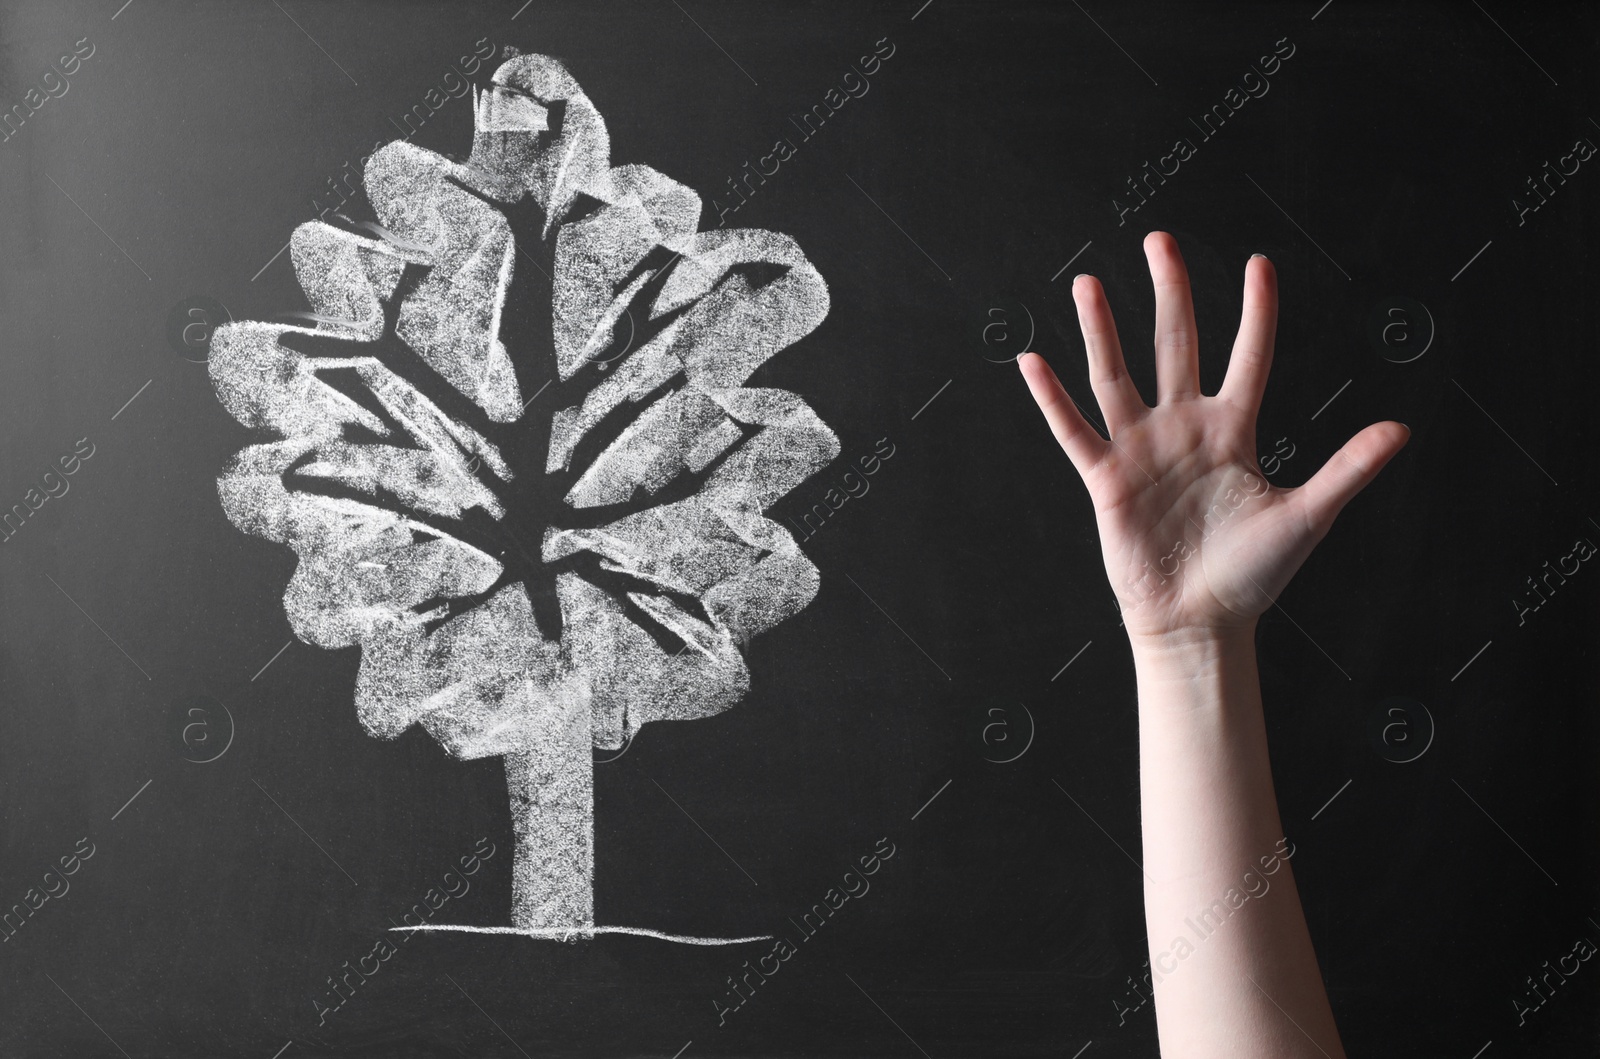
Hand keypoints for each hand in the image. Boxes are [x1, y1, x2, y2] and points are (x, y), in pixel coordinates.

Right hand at [1018, 232, 1409, 644]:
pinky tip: (1032, 361)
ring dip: (1102, 329)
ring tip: (1087, 281)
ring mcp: (1142, 449)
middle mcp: (1184, 428)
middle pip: (1175, 345)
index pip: (1247, 357)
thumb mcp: (1307, 516)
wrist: (1200, 621)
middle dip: (1169, 292)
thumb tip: (1400, 429)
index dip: (1255, 312)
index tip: (1258, 264)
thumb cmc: (1253, 574)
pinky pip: (1074, 431)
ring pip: (1118, 375)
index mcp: (1234, 430)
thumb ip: (1346, 468)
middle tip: (1160, 240)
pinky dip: (1052, 398)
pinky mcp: (1106, 478)